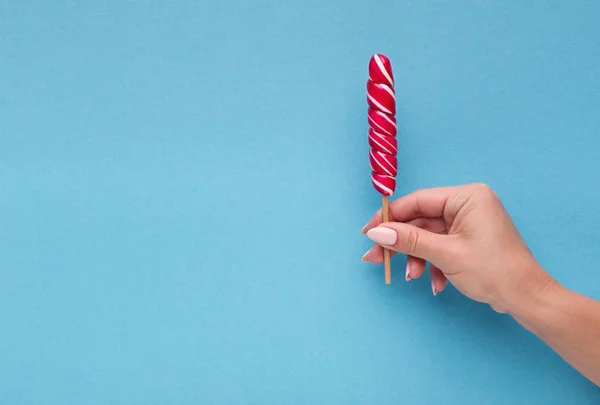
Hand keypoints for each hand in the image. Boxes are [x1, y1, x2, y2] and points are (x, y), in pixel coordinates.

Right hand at [362, 183, 553, 312]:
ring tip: (413, 277)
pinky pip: (440, 246)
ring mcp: (469, 222)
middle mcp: (467, 204)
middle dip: (401, 244)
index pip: (417, 201)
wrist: (526, 298)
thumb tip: (376, 232)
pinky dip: (433, 264)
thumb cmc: (493, 271)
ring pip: (428, 236)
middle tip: (376, 259)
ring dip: (417, 258)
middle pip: (420, 220)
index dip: (390, 217)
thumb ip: (409, 240)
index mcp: (466, 197)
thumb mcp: (445, 253)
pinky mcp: (469, 239)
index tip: (368, 233)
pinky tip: (436, 283)